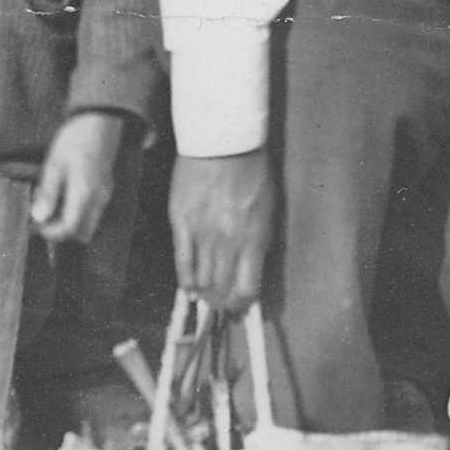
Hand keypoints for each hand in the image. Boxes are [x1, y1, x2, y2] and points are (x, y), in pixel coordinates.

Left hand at [30, 110, 129, 245]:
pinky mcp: (106, 187)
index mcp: (85, 194)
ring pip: (89, 222)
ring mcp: (105, 193)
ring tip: (50, 204)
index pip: (69, 229)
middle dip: (61, 231)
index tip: (34, 225)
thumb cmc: (75, 139)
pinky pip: (93, 210)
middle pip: (82, 232)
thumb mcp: (55, 164)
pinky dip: (78, 211)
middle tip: (41, 217)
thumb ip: (48, 192)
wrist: (99, 119)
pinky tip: (64, 194)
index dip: (50, 233)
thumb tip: (38, 218)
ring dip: (70, 221)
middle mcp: (99, 199)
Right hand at [167, 149, 274, 313]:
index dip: (243, 303)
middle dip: (223, 301)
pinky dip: (185, 279)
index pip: (248, 288)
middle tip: (221, 304)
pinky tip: (188, 288)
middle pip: (223, 287)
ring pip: (202, 278)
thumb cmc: (251, 171)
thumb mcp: (267, 210)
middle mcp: (228, 242)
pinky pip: (182, 259)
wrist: (222, 142)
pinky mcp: (181, 222)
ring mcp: (202, 233)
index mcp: (254, 240)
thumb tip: (252, 269)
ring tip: (206, 296)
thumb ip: (259, 241)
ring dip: (206, 292)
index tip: (241, 307)